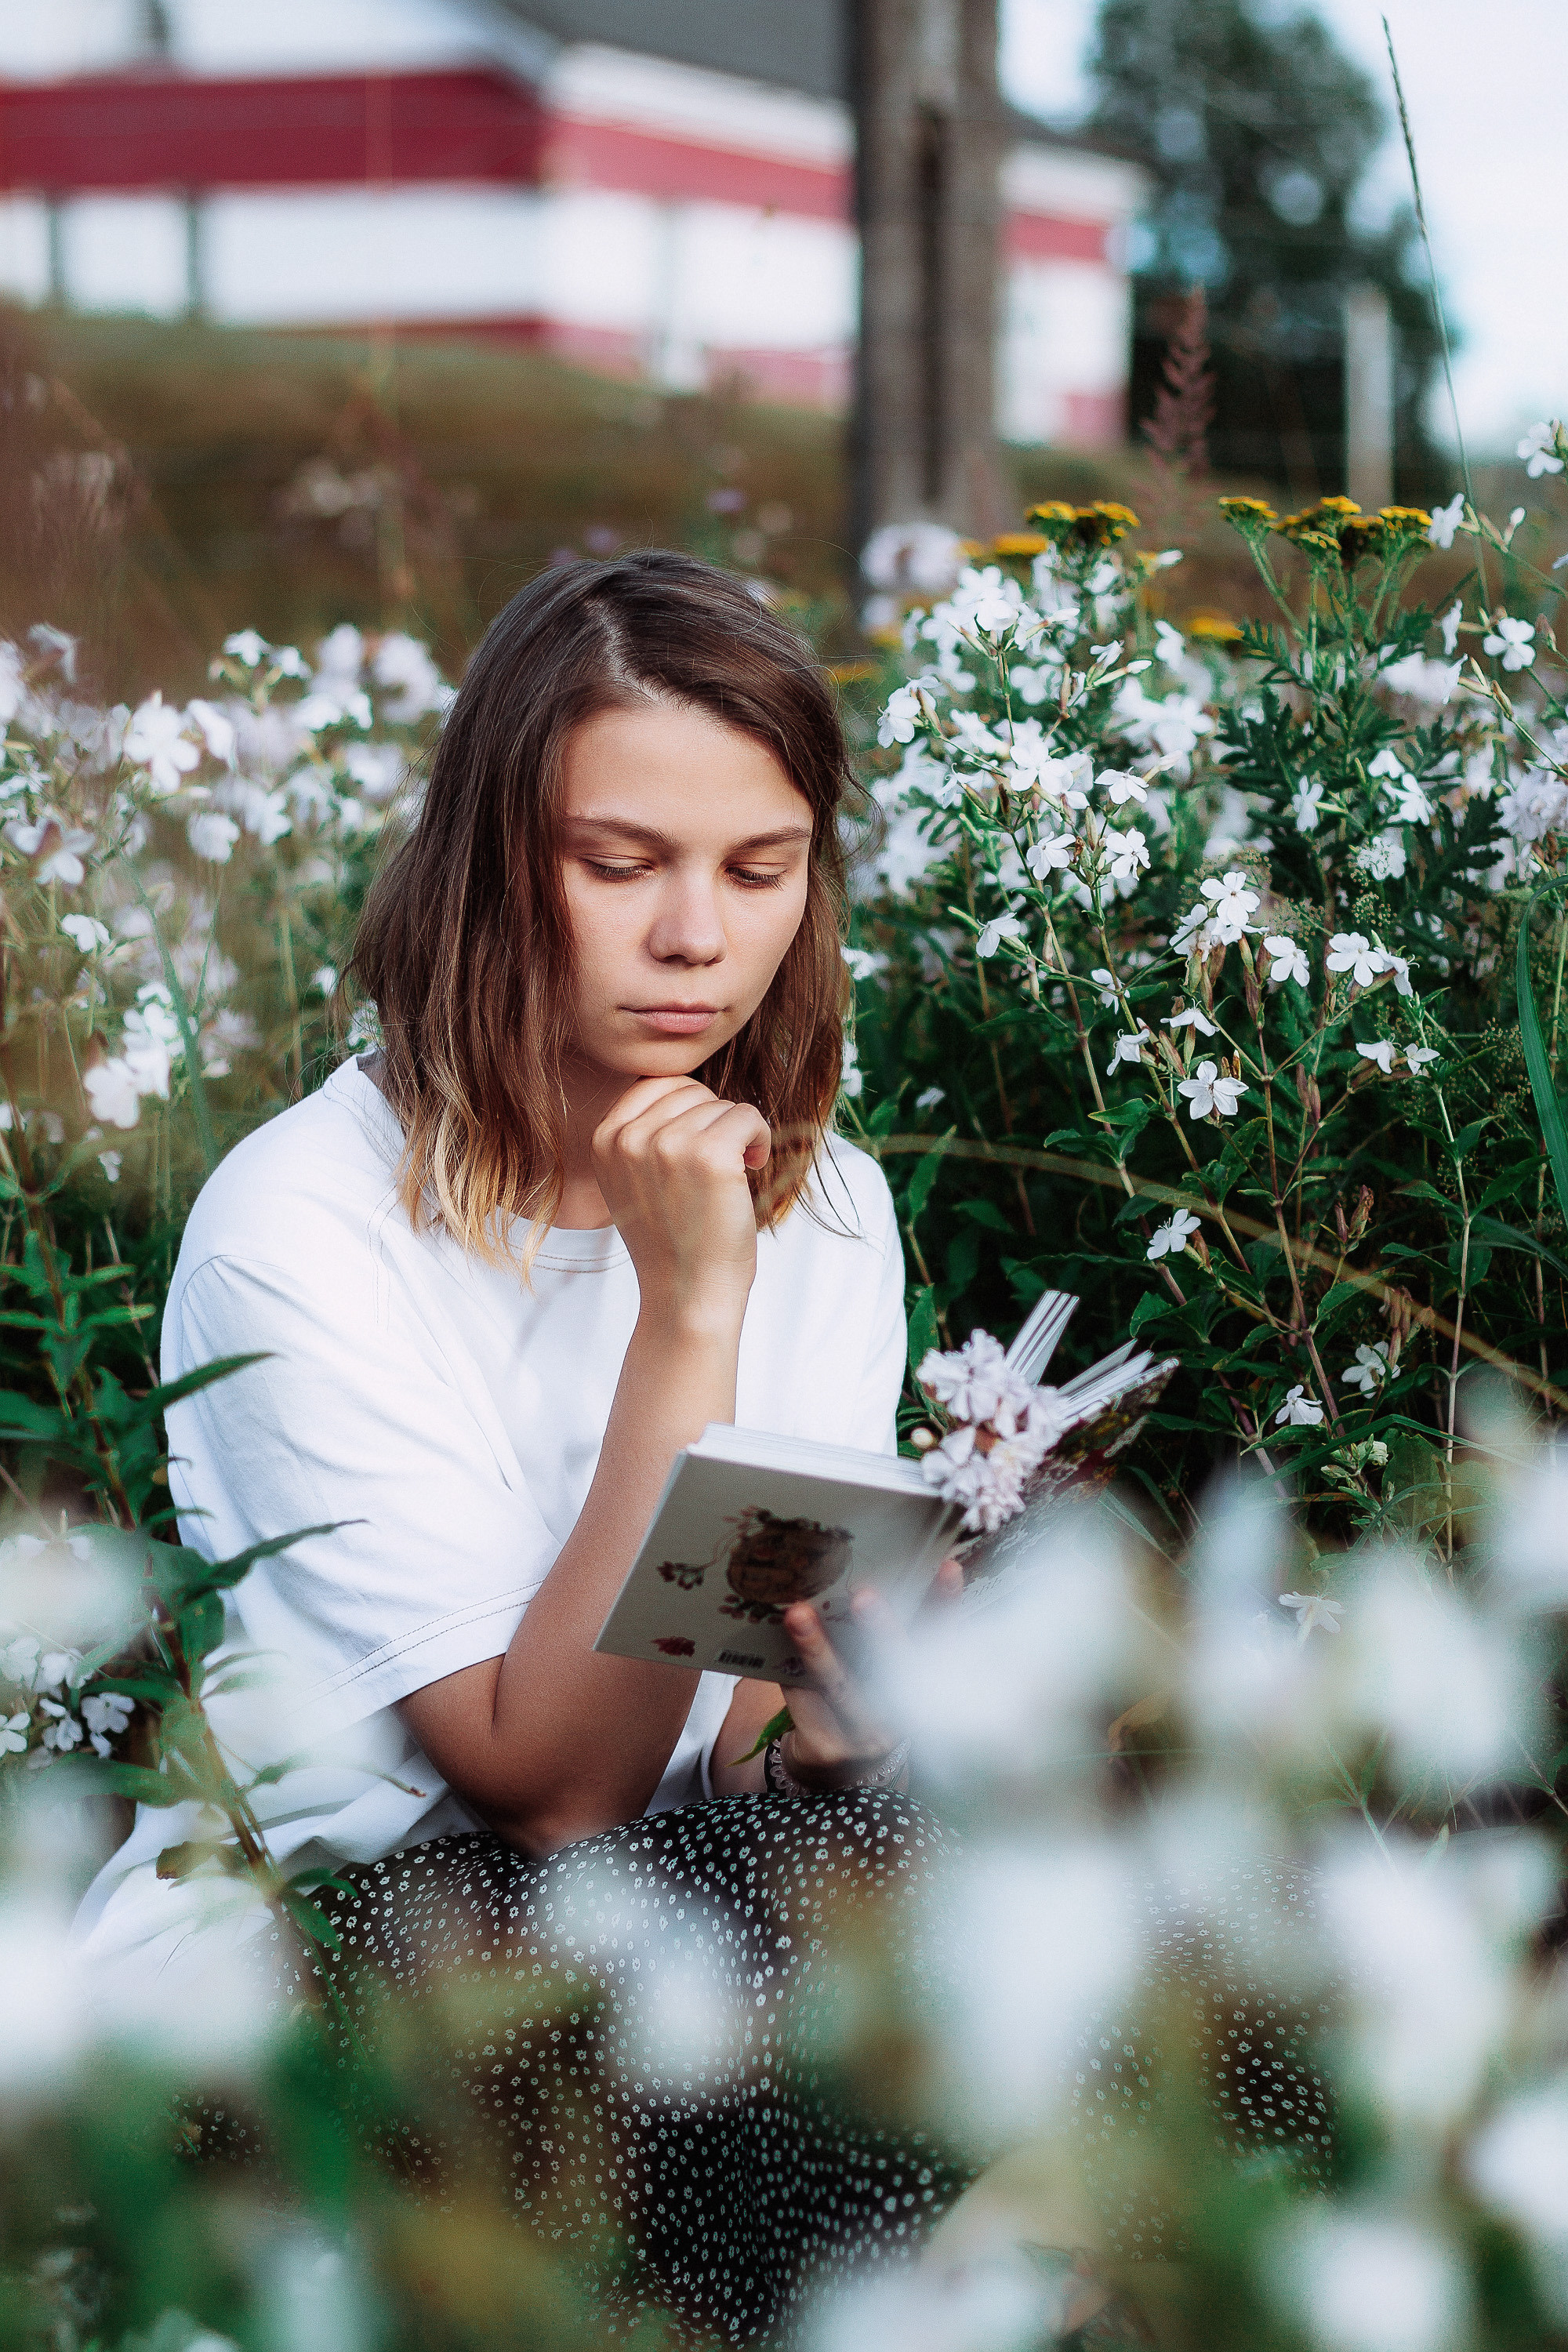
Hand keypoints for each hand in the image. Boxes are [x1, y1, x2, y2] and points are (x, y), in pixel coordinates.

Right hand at [593, 1075, 770, 1336]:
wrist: (687, 1297)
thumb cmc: (672, 1242)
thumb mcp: (633, 1182)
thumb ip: (642, 1135)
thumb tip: (683, 1086)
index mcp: (604, 1140)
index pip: (657, 1084)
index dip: (689, 1111)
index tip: (697, 1150)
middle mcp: (629, 1138)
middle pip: (691, 1091)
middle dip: (714, 1123)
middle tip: (719, 1167)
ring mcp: (667, 1145)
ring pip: (722, 1104)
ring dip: (738, 1135)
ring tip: (733, 1175)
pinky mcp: (709, 1155)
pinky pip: (748, 1115)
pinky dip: (761, 1139)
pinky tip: (753, 1168)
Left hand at [780, 1557, 963, 1781]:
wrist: (835, 1768)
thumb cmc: (859, 1699)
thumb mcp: (879, 1670)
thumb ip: (875, 1634)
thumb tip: (851, 1573)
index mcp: (921, 1683)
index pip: (939, 1638)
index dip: (945, 1604)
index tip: (947, 1565)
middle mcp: (902, 1714)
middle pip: (895, 1667)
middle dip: (881, 1629)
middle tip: (864, 1594)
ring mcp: (865, 1736)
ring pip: (839, 1685)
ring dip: (816, 1648)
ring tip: (798, 1613)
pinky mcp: (827, 1747)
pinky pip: (804, 1702)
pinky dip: (789, 1670)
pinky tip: (773, 1643)